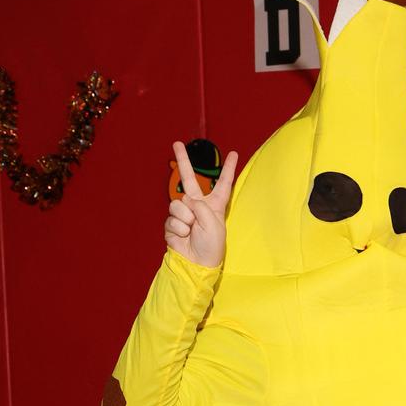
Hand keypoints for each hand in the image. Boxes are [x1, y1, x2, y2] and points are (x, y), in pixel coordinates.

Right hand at [164, 141, 237, 266]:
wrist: (197, 262)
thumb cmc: (211, 245)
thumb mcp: (214, 223)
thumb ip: (201, 207)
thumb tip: (186, 201)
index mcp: (215, 204)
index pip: (223, 182)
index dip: (228, 168)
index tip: (233, 153)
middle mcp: (198, 205)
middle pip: (188, 178)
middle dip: (183, 160)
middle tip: (176, 142)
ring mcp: (183, 213)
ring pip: (178, 204)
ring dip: (185, 219)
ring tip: (192, 230)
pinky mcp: (172, 223)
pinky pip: (172, 218)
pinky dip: (179, 228)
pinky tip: (184, 236)